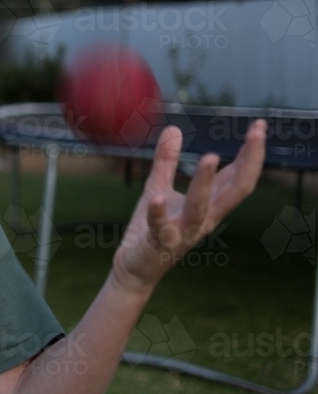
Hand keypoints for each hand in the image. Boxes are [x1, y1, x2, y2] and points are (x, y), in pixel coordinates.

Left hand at [112, 119, 267, 293]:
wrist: (134, 268)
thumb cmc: (151, 229)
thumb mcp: (158, 188)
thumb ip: (167, 162)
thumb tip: (174, 128)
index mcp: (207, 206)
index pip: (237, 177)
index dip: (251, 153)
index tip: (259, 125)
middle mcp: (203, 219)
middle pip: (234, 190)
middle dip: (248, 162)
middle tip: (256, 133)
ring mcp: (182, 232)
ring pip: (201, 208)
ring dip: (206, 183)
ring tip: (211, 157)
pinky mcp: (158, 242)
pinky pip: (160, 227)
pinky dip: (158, 213)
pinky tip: (156, 198)